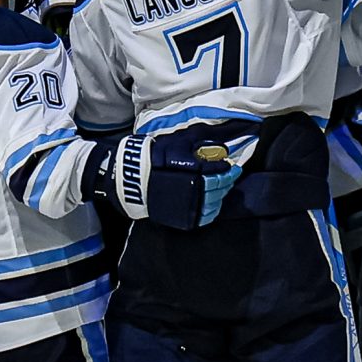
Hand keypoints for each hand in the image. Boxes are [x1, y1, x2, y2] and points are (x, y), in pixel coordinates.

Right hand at [81, 132, 249, 227]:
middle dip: (226, 180)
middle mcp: (191, 190)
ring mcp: (187, 206)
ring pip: (214, 202)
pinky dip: (212, 210)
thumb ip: (197, 144)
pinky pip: (205, 216)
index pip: (216, 171)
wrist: (130, 180)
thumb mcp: (175, 144)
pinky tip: (213, 202)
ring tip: (223, 187)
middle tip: (231, 174)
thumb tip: (220, 144)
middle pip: (217, 186)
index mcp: (190, 171)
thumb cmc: (152, 158)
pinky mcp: (182, 217)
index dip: (227, 168)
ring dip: (221, 194)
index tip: (231, 165)